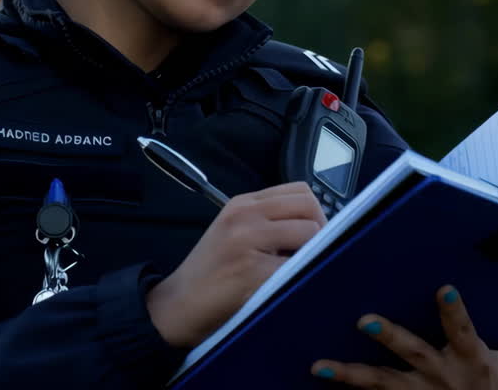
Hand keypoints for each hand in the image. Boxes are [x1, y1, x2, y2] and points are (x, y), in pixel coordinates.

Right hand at [146, 181, 326, 346]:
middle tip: (315, 256)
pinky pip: (298, 268)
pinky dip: (303, 278)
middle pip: (309, 206)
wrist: (175, 307)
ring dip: (314, 254)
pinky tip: (291, 288)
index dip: (316, 213)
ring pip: (310, 233)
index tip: (315, 237)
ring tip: (299, 272)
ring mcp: (248, 240)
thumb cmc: (209, 274)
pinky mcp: (252, 271)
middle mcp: (245, 215)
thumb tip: (319, 228)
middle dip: (322, 231)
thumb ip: (269, 223)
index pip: (300, 191)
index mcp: (243, 203)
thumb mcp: (235, 234)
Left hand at [310, 286, 497, 388]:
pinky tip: (322, 384)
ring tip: (319, 365)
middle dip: (389, 336)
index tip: (443, 288)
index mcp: (473, 361)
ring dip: (349, 374)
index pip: (463, 331)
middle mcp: (442, 377)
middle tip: (364, 319)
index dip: (453, 311)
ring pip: (380, 384)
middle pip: (412, 354)